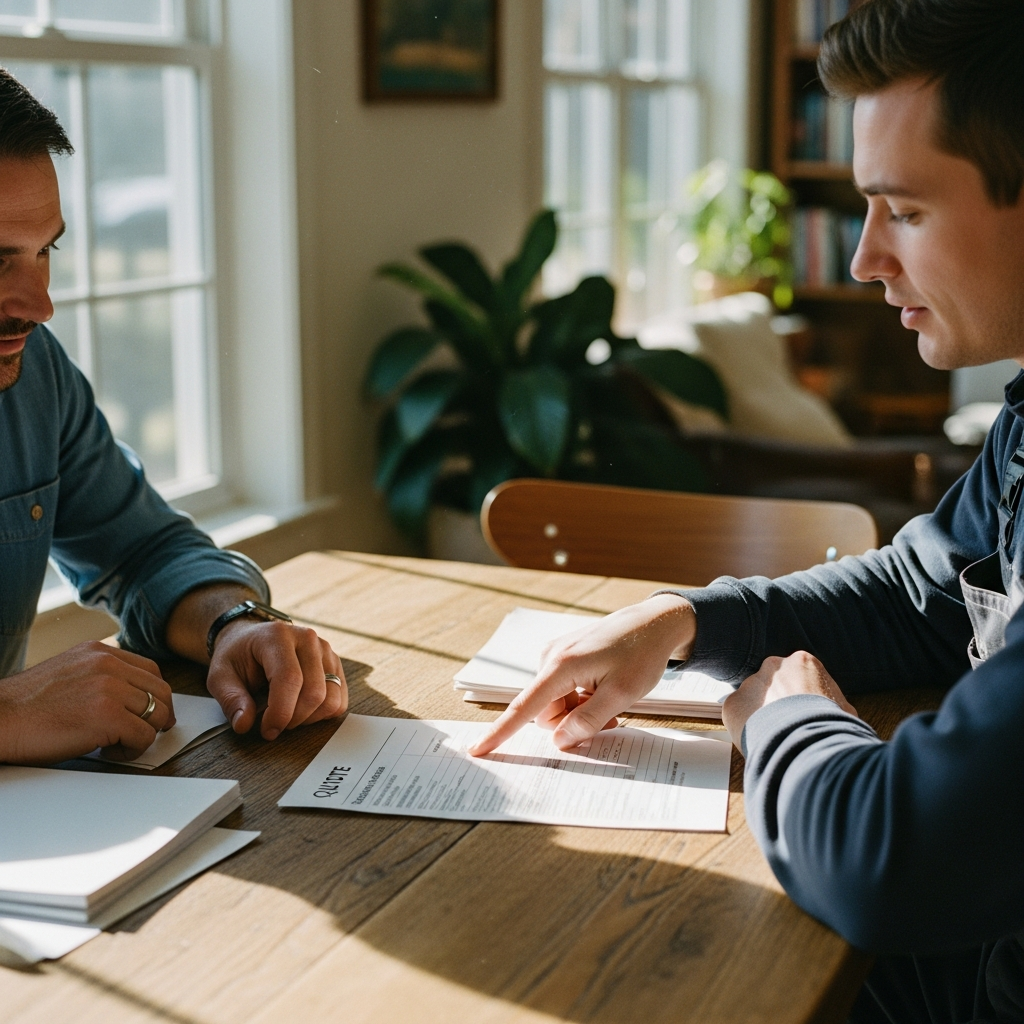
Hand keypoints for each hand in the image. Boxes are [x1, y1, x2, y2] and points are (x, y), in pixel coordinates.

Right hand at [0, 642, 174, 764]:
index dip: (157, 694)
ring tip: (119, 745)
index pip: (150, 670)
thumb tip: (132, 696)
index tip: (155, 712)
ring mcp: (109, 688)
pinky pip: (144, 736)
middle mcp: (108, 664)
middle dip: (160, 716)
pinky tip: (110, 752)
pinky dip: (133, 750)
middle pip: (161, 691)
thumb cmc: (27, 706)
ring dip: (143, 735)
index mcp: (99, 652)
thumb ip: (100, 676)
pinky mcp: (108, 716)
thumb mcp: (70, 673)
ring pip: (156, 715)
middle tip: (149, 733)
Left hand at [207, 619, 346, 739]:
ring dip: (309, 718)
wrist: (252, 638)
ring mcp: (325, 650)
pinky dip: (323, 714)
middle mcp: (307, 639)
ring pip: (331, 698)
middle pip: (314, 692)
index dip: (280, 712)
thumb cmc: (238, 655)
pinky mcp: (334, 663)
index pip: (290, 679)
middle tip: (274, 725)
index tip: (268, 730)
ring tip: (288, 716)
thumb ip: (231, 699)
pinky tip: (303, 711)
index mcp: (277, 637)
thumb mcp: (220, 675)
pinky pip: (339, 698)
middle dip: (294, 719)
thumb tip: (244, 724)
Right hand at [469, 593, 695, 755]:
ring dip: (580, 712)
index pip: (524, 707)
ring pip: (556, 704)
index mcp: (561, 666)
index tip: (477, 750)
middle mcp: (551, 658)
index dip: (500, 732)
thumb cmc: (641, 653)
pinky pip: (563, 691)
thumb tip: (559, 740)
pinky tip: (604, 691)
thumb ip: (588, 720)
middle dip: (571, 722)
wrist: (654, 622)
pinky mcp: (564, 657)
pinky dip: (582, 699)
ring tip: (611, 702)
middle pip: (545, 713)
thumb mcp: (622, 694)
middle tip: (608, 718)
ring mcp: (557, 656)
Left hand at [722, 650, 857, 749]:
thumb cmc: (829, 725)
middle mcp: (773, 667)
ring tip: (774, 738)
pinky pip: (738, 716)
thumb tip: (837, 716)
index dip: (800, 698)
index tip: (802, 714)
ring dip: (760, 716)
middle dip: (777, 703)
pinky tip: (760, 742)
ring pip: (753, 700)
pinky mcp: (733, 703)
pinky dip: (745, 729)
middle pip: (773, 684)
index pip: (798, 677)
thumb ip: (833, 705)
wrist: (804, 741)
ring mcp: (751, 684)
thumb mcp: (844, 711)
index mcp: (802, 662)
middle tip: (786, 726)